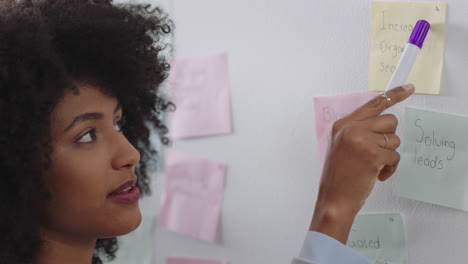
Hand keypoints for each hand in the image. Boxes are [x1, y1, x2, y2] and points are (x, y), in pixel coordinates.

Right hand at [309, 84, 414, 242]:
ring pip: (394, 139)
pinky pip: (395, 156)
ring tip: (375, 166)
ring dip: (389, 155)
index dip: (393, 95)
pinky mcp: (372, 154)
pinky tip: (378, 175)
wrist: (334, 198)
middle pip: (389, 120)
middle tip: (379, 151)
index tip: (408, 88)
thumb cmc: (339, 176)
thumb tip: (383, 125)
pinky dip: (390, 168)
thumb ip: (358, 131)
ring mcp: (361, 140)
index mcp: (342, 125)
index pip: (372, 104)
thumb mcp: (342, 147)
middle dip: (389, 137)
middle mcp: (351, 129)